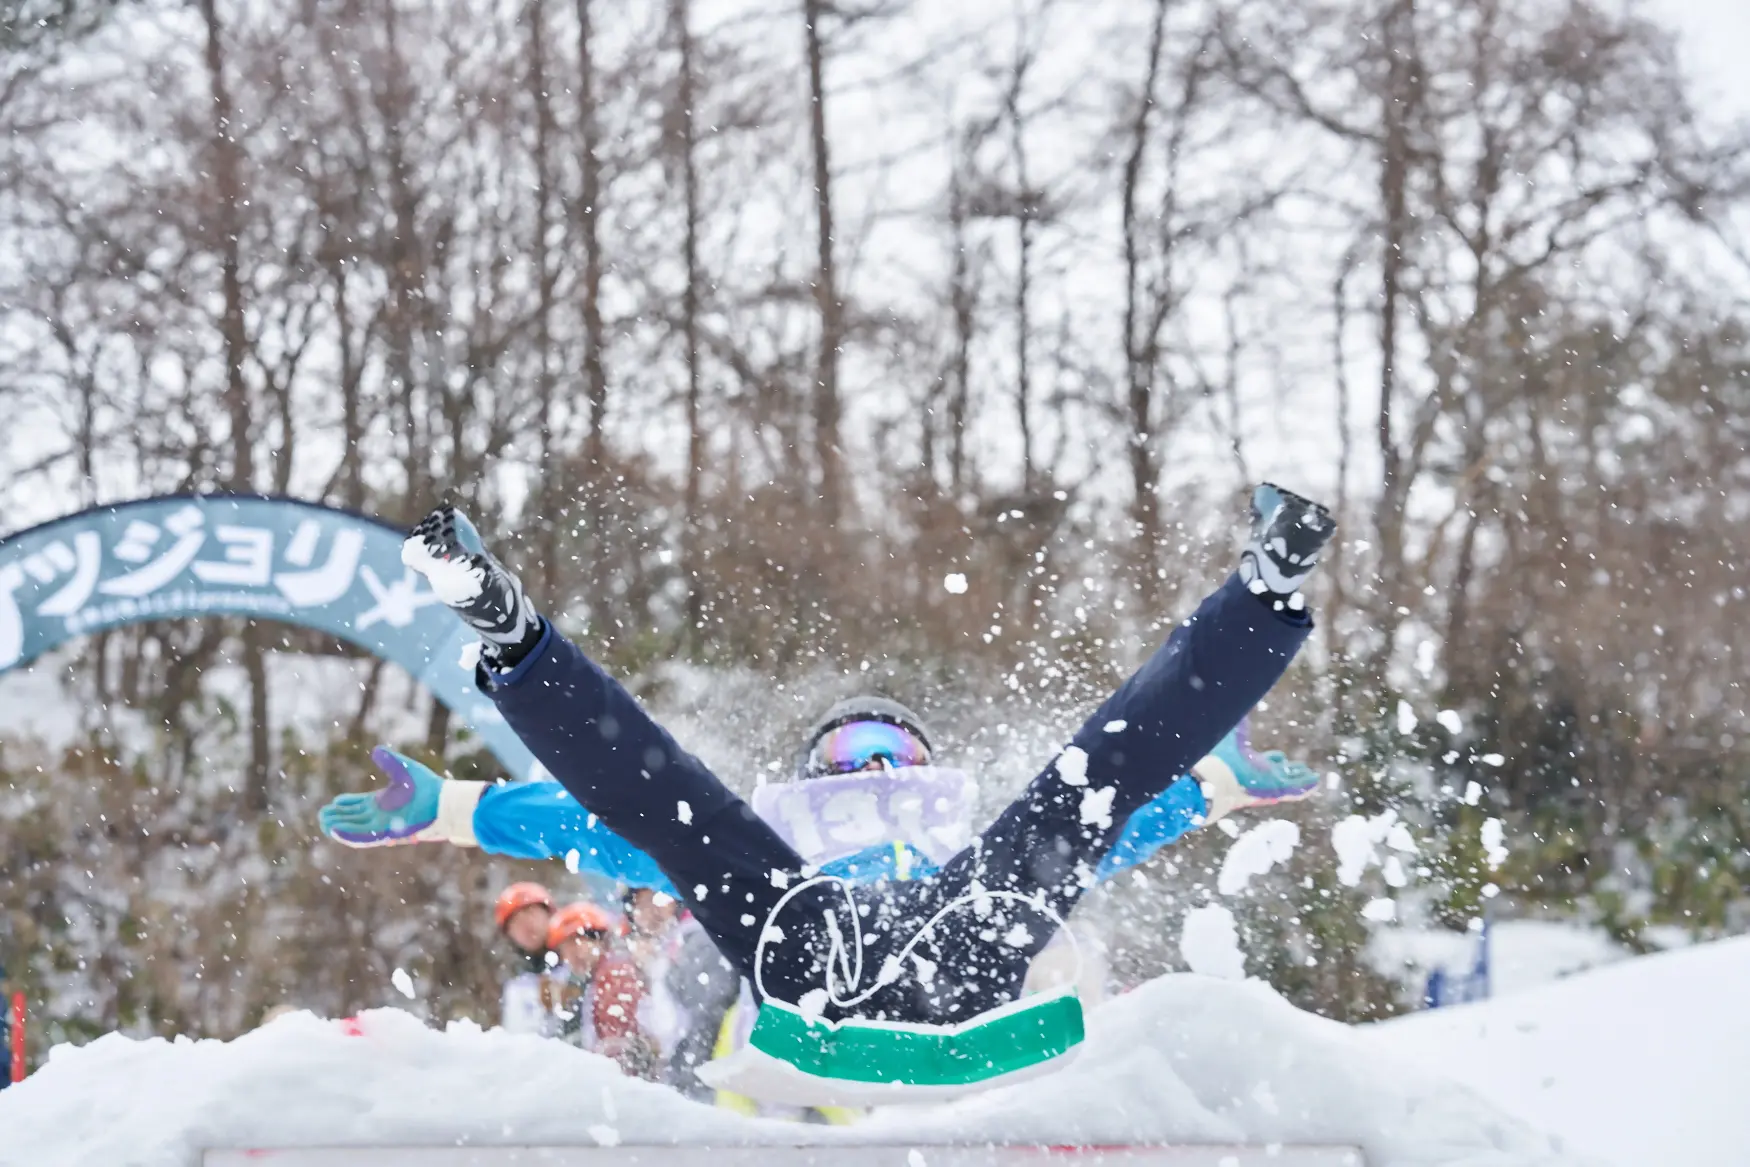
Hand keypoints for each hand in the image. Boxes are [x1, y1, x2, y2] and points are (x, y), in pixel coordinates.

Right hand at [319, 747, 443, 846]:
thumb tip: (375, 750)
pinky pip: (365, 836)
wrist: (442, 801)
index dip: (347, 804)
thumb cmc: (426, 785)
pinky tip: (336, 831)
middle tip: (322, 815)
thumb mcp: (403, 769)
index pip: (359, 805)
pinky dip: (349, 834)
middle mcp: (381, 815)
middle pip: (354, 818)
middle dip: (338, 817)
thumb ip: (388, 761)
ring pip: (356, 828)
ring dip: (340, 827)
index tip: (334, 802)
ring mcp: (384, 825)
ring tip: (324, 824)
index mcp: (383, 802)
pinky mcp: (387, 833)